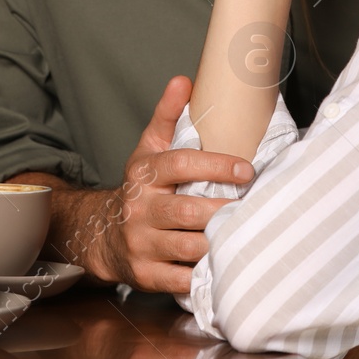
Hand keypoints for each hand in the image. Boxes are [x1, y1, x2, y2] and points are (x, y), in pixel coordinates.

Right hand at [77, 77, 254, 293]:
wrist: (104, 234)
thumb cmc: (141, 187)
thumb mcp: (149, 149)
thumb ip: (167, 115)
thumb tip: (184, 80)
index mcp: (144, 174)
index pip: (181, 164)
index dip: (216, 165)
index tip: (247, 169)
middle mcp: (139, 208)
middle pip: (189, 211)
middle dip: (224, 210)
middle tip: (254, 207)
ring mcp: (141, 244)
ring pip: (189, 246)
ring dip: (220, 242)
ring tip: (246, 235)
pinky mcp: (146, 275)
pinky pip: (182, 279)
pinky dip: (204, 274)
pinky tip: (225, 265)